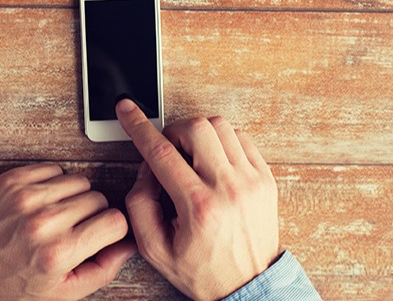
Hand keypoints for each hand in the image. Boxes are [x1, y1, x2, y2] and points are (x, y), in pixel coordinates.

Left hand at [0, 163, 134, 299]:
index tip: (101, 234)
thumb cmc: (6, 283)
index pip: (115, 222)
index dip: (112, 230)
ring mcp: (27, 197)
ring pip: (79, 181)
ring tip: (57, 215)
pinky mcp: (13, 180)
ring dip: (74, 197)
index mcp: (59, 253)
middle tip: (74, 229)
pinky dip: (53, 183)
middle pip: (99, 199)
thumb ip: (101, 270)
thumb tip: (129, 245)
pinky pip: (54, 169)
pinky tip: (42, 202)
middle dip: (93, 214)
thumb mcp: (59, 293)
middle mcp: (45, 222)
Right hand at [116, 99, 279, 300]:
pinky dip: (222, 141)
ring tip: (191, 157)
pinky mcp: (265, 179)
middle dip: (173, 131)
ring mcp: (252, 181)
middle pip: (196, 128)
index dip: (139, 126)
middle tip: (168, 151)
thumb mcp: (155, 249)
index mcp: (199, 207)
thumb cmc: (204, 271)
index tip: (127, 109)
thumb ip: (139, 204)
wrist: (250, 287)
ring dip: (198, 133)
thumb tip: (146, 169)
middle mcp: (229, 188)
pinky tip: (213, 160)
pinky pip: (242, 138)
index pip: (162, 152)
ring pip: (221, 126)